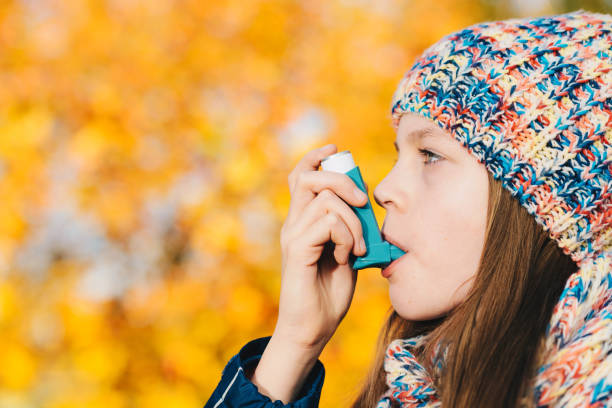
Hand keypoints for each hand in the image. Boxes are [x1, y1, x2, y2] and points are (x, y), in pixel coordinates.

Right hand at [275, 143, 367, 350]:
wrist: (312, 328)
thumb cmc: (329, 293)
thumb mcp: (347, 251)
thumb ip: (350, 226)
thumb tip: (363, 201)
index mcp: (302, 221)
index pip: (300, 175)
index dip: (315, 157)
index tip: (336, 149)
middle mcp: (293, 223)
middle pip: (308, 176)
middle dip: (342, 180)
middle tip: (362, 204)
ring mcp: (293, 235)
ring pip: (326, 200)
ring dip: (353, 221)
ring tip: (358, 248)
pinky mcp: (297, 250)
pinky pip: (327, 223)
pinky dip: (346, 237)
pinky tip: (346, 258)